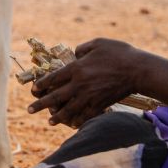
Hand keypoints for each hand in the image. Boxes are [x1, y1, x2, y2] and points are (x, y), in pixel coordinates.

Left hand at [27, 38, 142, 127]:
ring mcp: (89, 96)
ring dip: (57, 116)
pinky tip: (71, 123)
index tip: (34, 89)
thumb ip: (82, 48)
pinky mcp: (100, 104)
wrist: (138, 70)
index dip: (42, 84)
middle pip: (55, 97)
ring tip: (49, 121)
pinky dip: (77, 120)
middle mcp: (79, 84)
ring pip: (68, 109)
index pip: (53, 78)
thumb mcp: (98, 43)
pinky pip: (84, 115)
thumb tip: (75, 55)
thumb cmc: (119, 53)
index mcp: (77, 68)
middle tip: (30, 110)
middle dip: (41, 104)